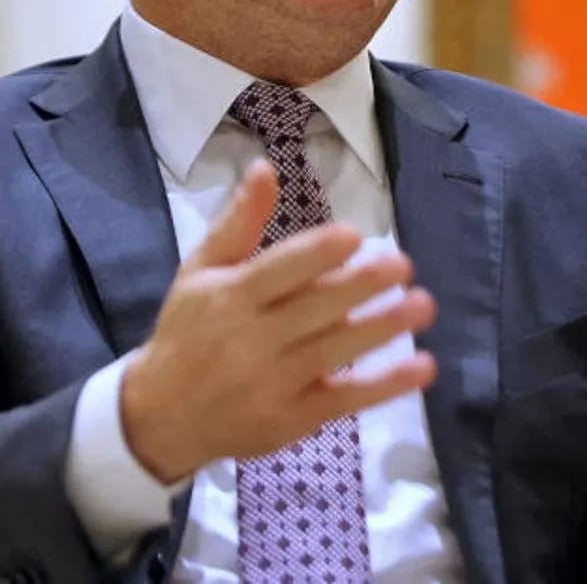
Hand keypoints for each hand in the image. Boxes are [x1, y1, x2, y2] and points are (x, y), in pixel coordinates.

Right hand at [119, 160, 436, 483]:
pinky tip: (422, 367)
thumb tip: (265, 167)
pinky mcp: (293, 419)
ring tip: (423, 306)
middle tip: (403, 265)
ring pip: (335, 351)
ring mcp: (274, 383)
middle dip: (361, 287)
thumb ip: (237, 223)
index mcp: (229, 296)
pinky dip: (386, 385)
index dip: (316, 254)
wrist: (164, 416)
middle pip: (314, 309)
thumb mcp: (200, 271)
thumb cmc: (188, 331)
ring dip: (382, 328)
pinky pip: (345, 399)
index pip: (278, 271)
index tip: (353, 236)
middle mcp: (251, 339)